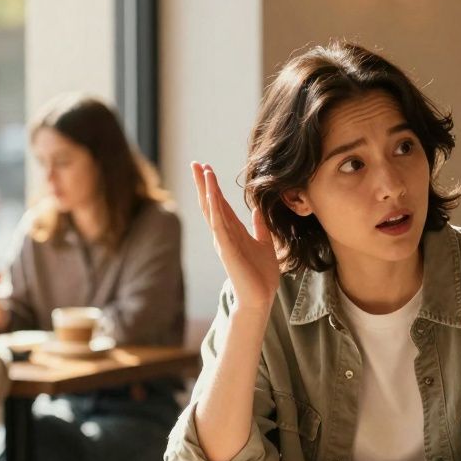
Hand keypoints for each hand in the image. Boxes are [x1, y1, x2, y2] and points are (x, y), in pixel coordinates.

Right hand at [192, 162, 280, 312]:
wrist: (261, 297)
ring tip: (202, 170)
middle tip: (196, 163)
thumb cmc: (261, 274)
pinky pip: (218, 224)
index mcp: (232, 231)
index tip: (207, 168)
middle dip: (203, 183)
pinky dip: (214, 207)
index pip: (219, 204)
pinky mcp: (226, 248)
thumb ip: (259, 226)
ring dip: (207, 189)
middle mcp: (224, 234)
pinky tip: (211, 193)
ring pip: (211, 210)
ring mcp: (223, 240)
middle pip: (210, 203)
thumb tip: (256, 209)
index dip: (213, 186)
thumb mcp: (264, 243)